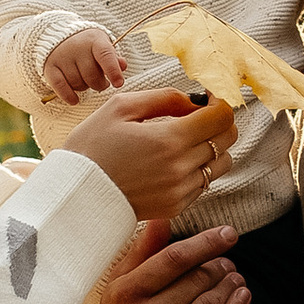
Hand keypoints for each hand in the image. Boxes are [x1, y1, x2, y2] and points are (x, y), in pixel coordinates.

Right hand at [41, 26, 128, 100]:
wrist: (60, 37)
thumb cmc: (88, 46)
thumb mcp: (103, 46)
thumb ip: (113, 58)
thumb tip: (123, 66)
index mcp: (94, 40)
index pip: (105, 55)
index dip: (113, 70)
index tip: (118, 83)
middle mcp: (77, 47)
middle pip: (91, 75)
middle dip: (99, 84)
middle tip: (102, 83)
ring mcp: (62, 57)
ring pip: (77, 83)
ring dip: (84, 87)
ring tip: (86, 81)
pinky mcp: (50, 67)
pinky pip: (60, 86)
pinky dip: (68, 96)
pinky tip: (74, 100)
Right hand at [57, 85, 236, 220]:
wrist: (75, 193)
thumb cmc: (92, 146)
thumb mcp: (121, 107)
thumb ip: (164, 97)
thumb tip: (195, 99)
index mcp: (169, 139)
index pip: (221, 116)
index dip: (220, 100)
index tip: (208, 97)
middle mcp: (181, 168)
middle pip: (228, 138)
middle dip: (219, 121)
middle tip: (198, 115)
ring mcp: (180, 190)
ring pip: (222, 163)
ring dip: (213, 146)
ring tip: (186, 140)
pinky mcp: (176, 205)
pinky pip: (205, 183)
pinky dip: (198, 168)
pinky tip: (173, 161)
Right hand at [95, 217, 249, 303]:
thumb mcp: (121, 288)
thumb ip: (142, 253)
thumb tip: (161, 218)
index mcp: (125, 294)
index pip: (174, 259)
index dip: (206, 243)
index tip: (229, 232)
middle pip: (196, 281)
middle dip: (219, 266)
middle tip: (229, 261)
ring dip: (229, 286)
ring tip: (235, 276)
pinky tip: (242, 296)